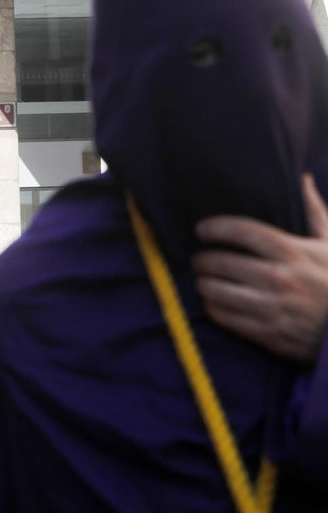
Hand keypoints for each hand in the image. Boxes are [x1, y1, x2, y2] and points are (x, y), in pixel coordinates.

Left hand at [193, 174, 327, 361]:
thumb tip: (302, 178)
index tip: (202, 230)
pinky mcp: (267, 333)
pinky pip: (224, 317)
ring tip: (204, 280)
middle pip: (221, 262)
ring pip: (215, 291)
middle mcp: (280, 278)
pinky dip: (213, 307)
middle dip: (203, 259)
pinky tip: (214, 301)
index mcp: (294, 252)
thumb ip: (313, 212)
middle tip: (199, 258)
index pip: (243, 231)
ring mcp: (272, 307)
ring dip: (203, 284)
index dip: (216, 228)